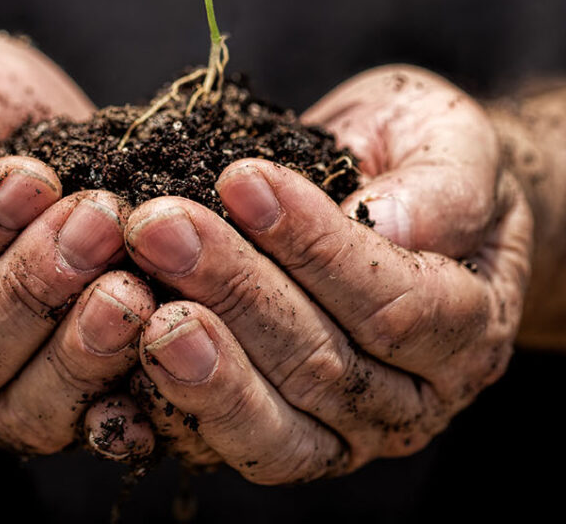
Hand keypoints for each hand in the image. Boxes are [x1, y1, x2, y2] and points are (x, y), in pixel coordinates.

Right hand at [0, 30, 155, 456]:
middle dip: (34, 287)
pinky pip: (92, 422)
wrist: (10, 139)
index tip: (33, 178)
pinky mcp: (60, 396)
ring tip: (133, 288)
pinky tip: (166, 360)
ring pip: (23, 407)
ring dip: (82, 349)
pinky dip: (130, 403)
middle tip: (98, 221)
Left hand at [122, 66, 532, 482]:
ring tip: (140, 303)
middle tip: (158, 226)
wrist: (396, 186)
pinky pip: (218, 442)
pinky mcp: (273, 431)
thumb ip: (440, 186)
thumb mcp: (454, 143)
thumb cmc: (425, 155)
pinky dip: (164, 410)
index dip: (315, 246)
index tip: (241, 181)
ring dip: (200, 365)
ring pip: (273, 427)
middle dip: (235, 291)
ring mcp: (340, 429)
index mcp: (466, 325)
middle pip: (323, 365)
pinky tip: (118, 361)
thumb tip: (392, 223)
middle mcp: (409, 398)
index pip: (395, 304)